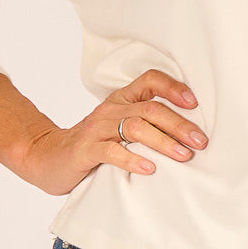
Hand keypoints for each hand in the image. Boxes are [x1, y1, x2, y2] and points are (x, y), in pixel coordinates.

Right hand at [22, 70, 206, 195]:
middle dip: (179, 124)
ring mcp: (96, 128)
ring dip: (163, 141)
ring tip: (183, 155)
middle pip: (150, 109)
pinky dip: (132, 159)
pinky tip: (150, 168)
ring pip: (135, 127)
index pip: (150, 80)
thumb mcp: (119, 128)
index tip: (195, 103)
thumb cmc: (93, 144)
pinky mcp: (85, 150)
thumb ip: (146, 125)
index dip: (174, 88)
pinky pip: (111, 151)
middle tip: (200, 142)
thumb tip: (191, 134)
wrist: (47, 157)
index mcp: (122, 99)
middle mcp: (110, 109)